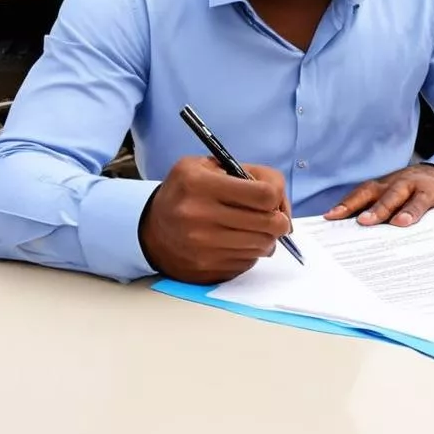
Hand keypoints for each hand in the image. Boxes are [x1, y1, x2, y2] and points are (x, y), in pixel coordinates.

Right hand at [139, 156, 290, 284]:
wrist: (151, 229)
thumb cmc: (187, 192)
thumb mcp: (209, 165)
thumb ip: (250, 174)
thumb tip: (282, 204)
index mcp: (200, 184)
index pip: (264, 195)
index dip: (276, 196)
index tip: (272, 198)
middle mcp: (199, 216)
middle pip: (269, 224)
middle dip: (279, 220)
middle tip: (274, 217)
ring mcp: (202, 246)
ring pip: (262, 246)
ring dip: (266, 238)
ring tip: (254, 228)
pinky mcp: (207, 268)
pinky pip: (248, 262)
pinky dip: (250, 252)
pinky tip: (237, 242)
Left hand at [324, 164, 433, 227]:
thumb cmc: (412, 191)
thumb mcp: (394, 196)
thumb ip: (379, 210)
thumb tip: (358, 233)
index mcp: (381, 186)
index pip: (359, 194)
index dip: (344, 204)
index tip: (328, 217)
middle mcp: (392, 183)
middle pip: (371, 193)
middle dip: (356, 205)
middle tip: (340, 217)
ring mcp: (410, 186)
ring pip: (393, 195)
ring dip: (381, 208)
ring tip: (369, 221)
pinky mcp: (428, 192)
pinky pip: (418, 202)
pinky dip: (410, 211)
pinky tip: (403, 222)